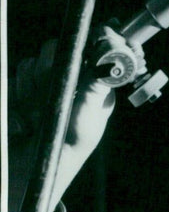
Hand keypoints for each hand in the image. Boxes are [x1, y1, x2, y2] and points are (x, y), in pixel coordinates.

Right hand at [8, 27, 129, 211]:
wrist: (30, 173)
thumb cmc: (67, 148)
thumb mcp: (88, 117)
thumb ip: (97, 82)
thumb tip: (112, 50)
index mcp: (91, 80)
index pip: (90, 44)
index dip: (91, 38)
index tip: (86, 43)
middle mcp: (66, 77)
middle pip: (54, 49)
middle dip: (50, 73)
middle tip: (50, 100)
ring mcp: (41, 83)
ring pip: (31, 64)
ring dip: (32, 92)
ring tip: (37, 119)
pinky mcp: (18, 90)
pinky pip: (14, 77)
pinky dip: (17, 100)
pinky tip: (24, 121)